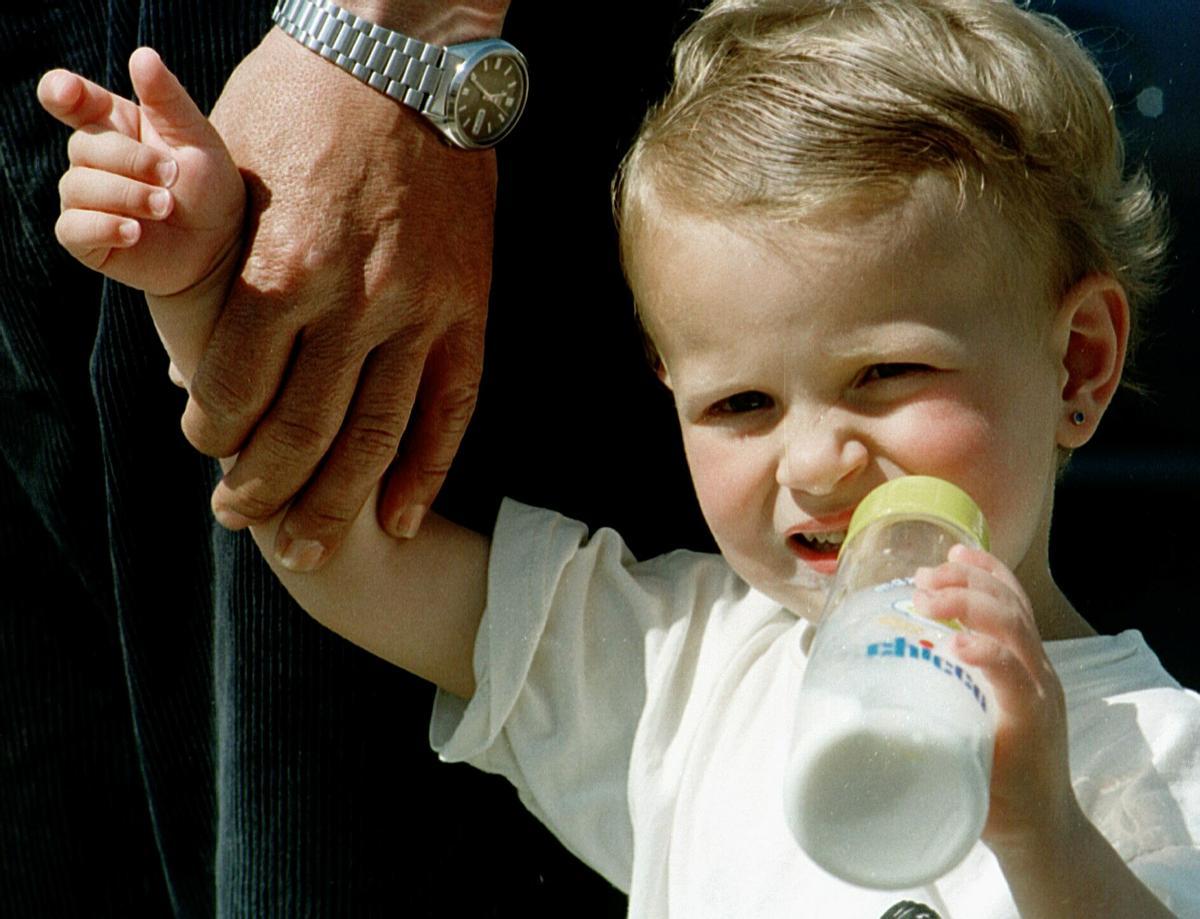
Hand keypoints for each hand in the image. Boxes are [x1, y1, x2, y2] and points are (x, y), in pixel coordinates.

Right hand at [38, 49, 243, 302]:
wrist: (223, 250)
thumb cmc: (211, 192)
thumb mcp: (199, 141)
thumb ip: (168, 100)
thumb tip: (141, 54)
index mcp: (116, 126)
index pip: (73, 99)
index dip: (63, 92)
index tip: (67, 92)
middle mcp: (95, 159)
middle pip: (84, 146)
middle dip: (131, 161)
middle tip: (172, 176)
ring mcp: (86, 198)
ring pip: (78, 186)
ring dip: (126, 195)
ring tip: (166, 207)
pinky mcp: (86, 238)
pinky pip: (73, 227)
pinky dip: (103, 227)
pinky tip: (135, 232)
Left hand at [191, 29, 495, 570]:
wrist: (408, 57)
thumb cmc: (304, 104)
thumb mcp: (232, 167)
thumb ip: (216, 266)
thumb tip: (191, 358)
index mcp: (286, 260)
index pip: (239, 381)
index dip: (215, 430)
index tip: (206, 451)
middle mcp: (357, 298)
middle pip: (305, 426)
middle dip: (264, 485)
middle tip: (240, 519)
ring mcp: (423, 310)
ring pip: (379, 433)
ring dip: (338, 501)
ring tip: (308, 548)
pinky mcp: (471, 311)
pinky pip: (452, 409)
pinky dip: (425, 471)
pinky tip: (399, 516)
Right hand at [914, 546, 1077, 850]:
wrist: (1045, 819)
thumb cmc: (1002, 806)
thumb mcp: (965, 786)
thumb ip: (929, 754)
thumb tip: (868, 727)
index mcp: (1028, 717)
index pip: (1014, 673)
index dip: (986, 651)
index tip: (948, 642)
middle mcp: (1040, 683)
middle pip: (1013, 623)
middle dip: (967, 598)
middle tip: (920, 592)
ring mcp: (1040, 667)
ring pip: (1016, 606)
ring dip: (975, 580)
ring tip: (933, 569)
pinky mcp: (1032, 660)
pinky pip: (1017, 606)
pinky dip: (991, 577)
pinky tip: (965, 557)